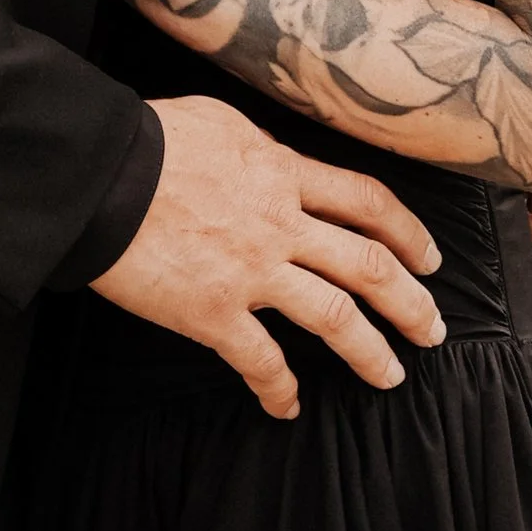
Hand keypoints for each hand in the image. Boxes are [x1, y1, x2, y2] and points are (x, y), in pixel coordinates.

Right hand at [90, 93, 446, 419]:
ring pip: (335, 318)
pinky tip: (288, 408)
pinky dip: (279, 389)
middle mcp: (282, 225)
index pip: (366, 201)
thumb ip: (259, 149)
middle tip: (432, 329)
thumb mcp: (221, 123)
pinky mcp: (213, 312)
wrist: (98, 176)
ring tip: (390, 376)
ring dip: (370, 352)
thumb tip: (274, 159)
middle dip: (410, 303)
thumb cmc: (148, 139)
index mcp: (283, 173)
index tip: (428, 257)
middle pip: (369, 266)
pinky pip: (261, 360)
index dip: (408, 231)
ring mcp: (252, 272)